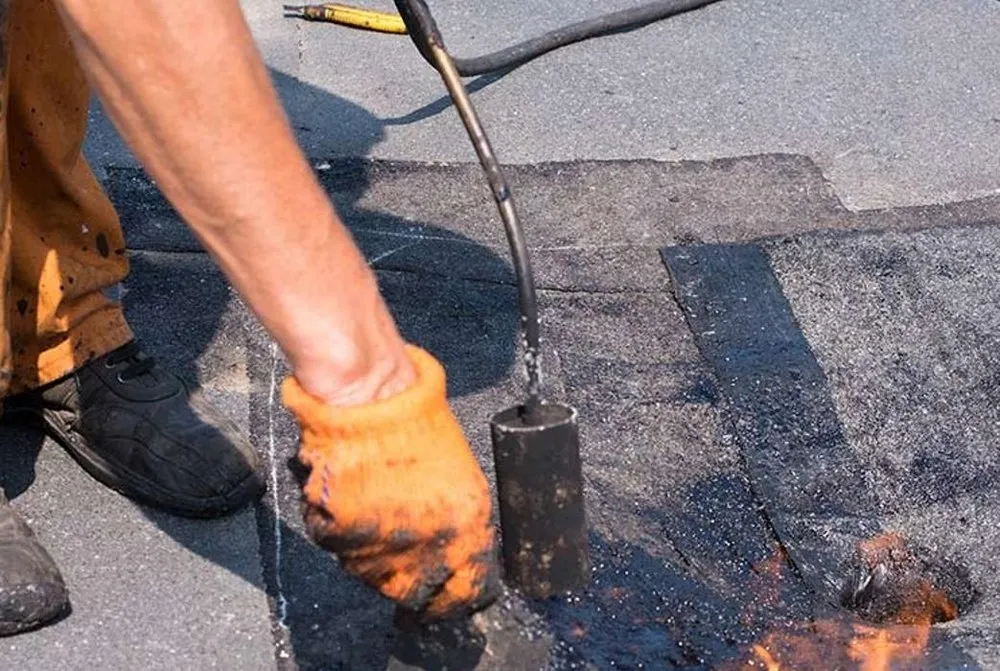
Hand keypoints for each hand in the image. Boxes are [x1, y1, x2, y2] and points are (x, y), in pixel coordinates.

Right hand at [282, 344, 500, 619]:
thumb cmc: (416, 423)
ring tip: (372, 520)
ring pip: (373, 578)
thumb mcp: (460, 474)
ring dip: (373, 560)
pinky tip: (349, 506)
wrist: (370, 397)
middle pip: (414, 592)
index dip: (455, 597)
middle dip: (409, 582)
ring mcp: (380, 542)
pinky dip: (340, 536)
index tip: (446, 599)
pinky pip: (339, 551)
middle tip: (400, 559)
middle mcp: (427, 542)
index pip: (465, 589)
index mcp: (466, 525)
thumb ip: (460, 521)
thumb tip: (458, 555)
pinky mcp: (339, 533)